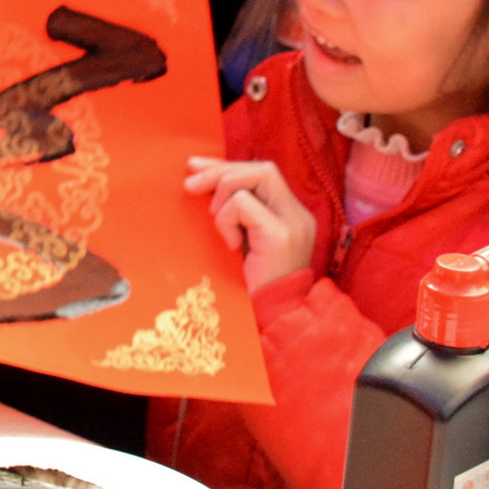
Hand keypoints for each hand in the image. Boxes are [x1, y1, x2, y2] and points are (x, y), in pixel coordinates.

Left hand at [184, 156, 316, 292]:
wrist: (271, 322)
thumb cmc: (249, 286)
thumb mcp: (240, 239)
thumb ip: (230, 209)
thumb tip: (196, 175)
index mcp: (291, 215)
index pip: (262, 172)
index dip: (227, 165)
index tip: (194, 167)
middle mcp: (298, 215)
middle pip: (262, 168)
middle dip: (220, 171)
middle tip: (189, 185)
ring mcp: (294, 224)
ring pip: (256, 176)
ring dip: (223, 194)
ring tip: (216, 223)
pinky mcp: (280, 235)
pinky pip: (243, 203)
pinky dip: (226, 219)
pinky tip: (230, 245)